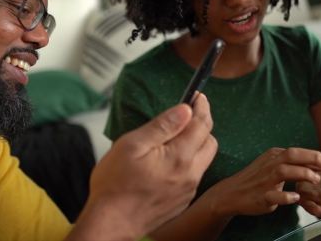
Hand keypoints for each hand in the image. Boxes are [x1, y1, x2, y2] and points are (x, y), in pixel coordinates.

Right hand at [68, 93, 216, 240]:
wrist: (111, 223)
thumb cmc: (115, 184)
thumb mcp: (132, 145)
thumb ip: (162, 126)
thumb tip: (185, 109)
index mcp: (180, 157)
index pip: (201, 124)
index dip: (201, 107)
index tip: (198, 97)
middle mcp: (190, 174)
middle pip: (210, 141)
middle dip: (202, 124)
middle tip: (187, 114)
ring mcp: (188, 190)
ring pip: (203, 159)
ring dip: (196, 144)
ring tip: (176, 136)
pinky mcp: (182, 201)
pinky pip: (194, 175)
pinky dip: (189, 162)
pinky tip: (169, 160)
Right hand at [201, 147, 320, 217]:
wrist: (232, 193)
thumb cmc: (256, 178)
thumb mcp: (270, 164)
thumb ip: (288, 162)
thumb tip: (313, 162)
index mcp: (273, 155)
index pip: (295, 151)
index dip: (312, 155)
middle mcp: (269, 165)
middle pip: (291, 156)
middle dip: (310, 158)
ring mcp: (265, 181)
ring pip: (283, 171)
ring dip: (302, 173)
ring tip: (315, 180)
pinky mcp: (262, 196)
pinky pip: (274, 195)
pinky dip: (286, 196)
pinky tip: (295, 197)